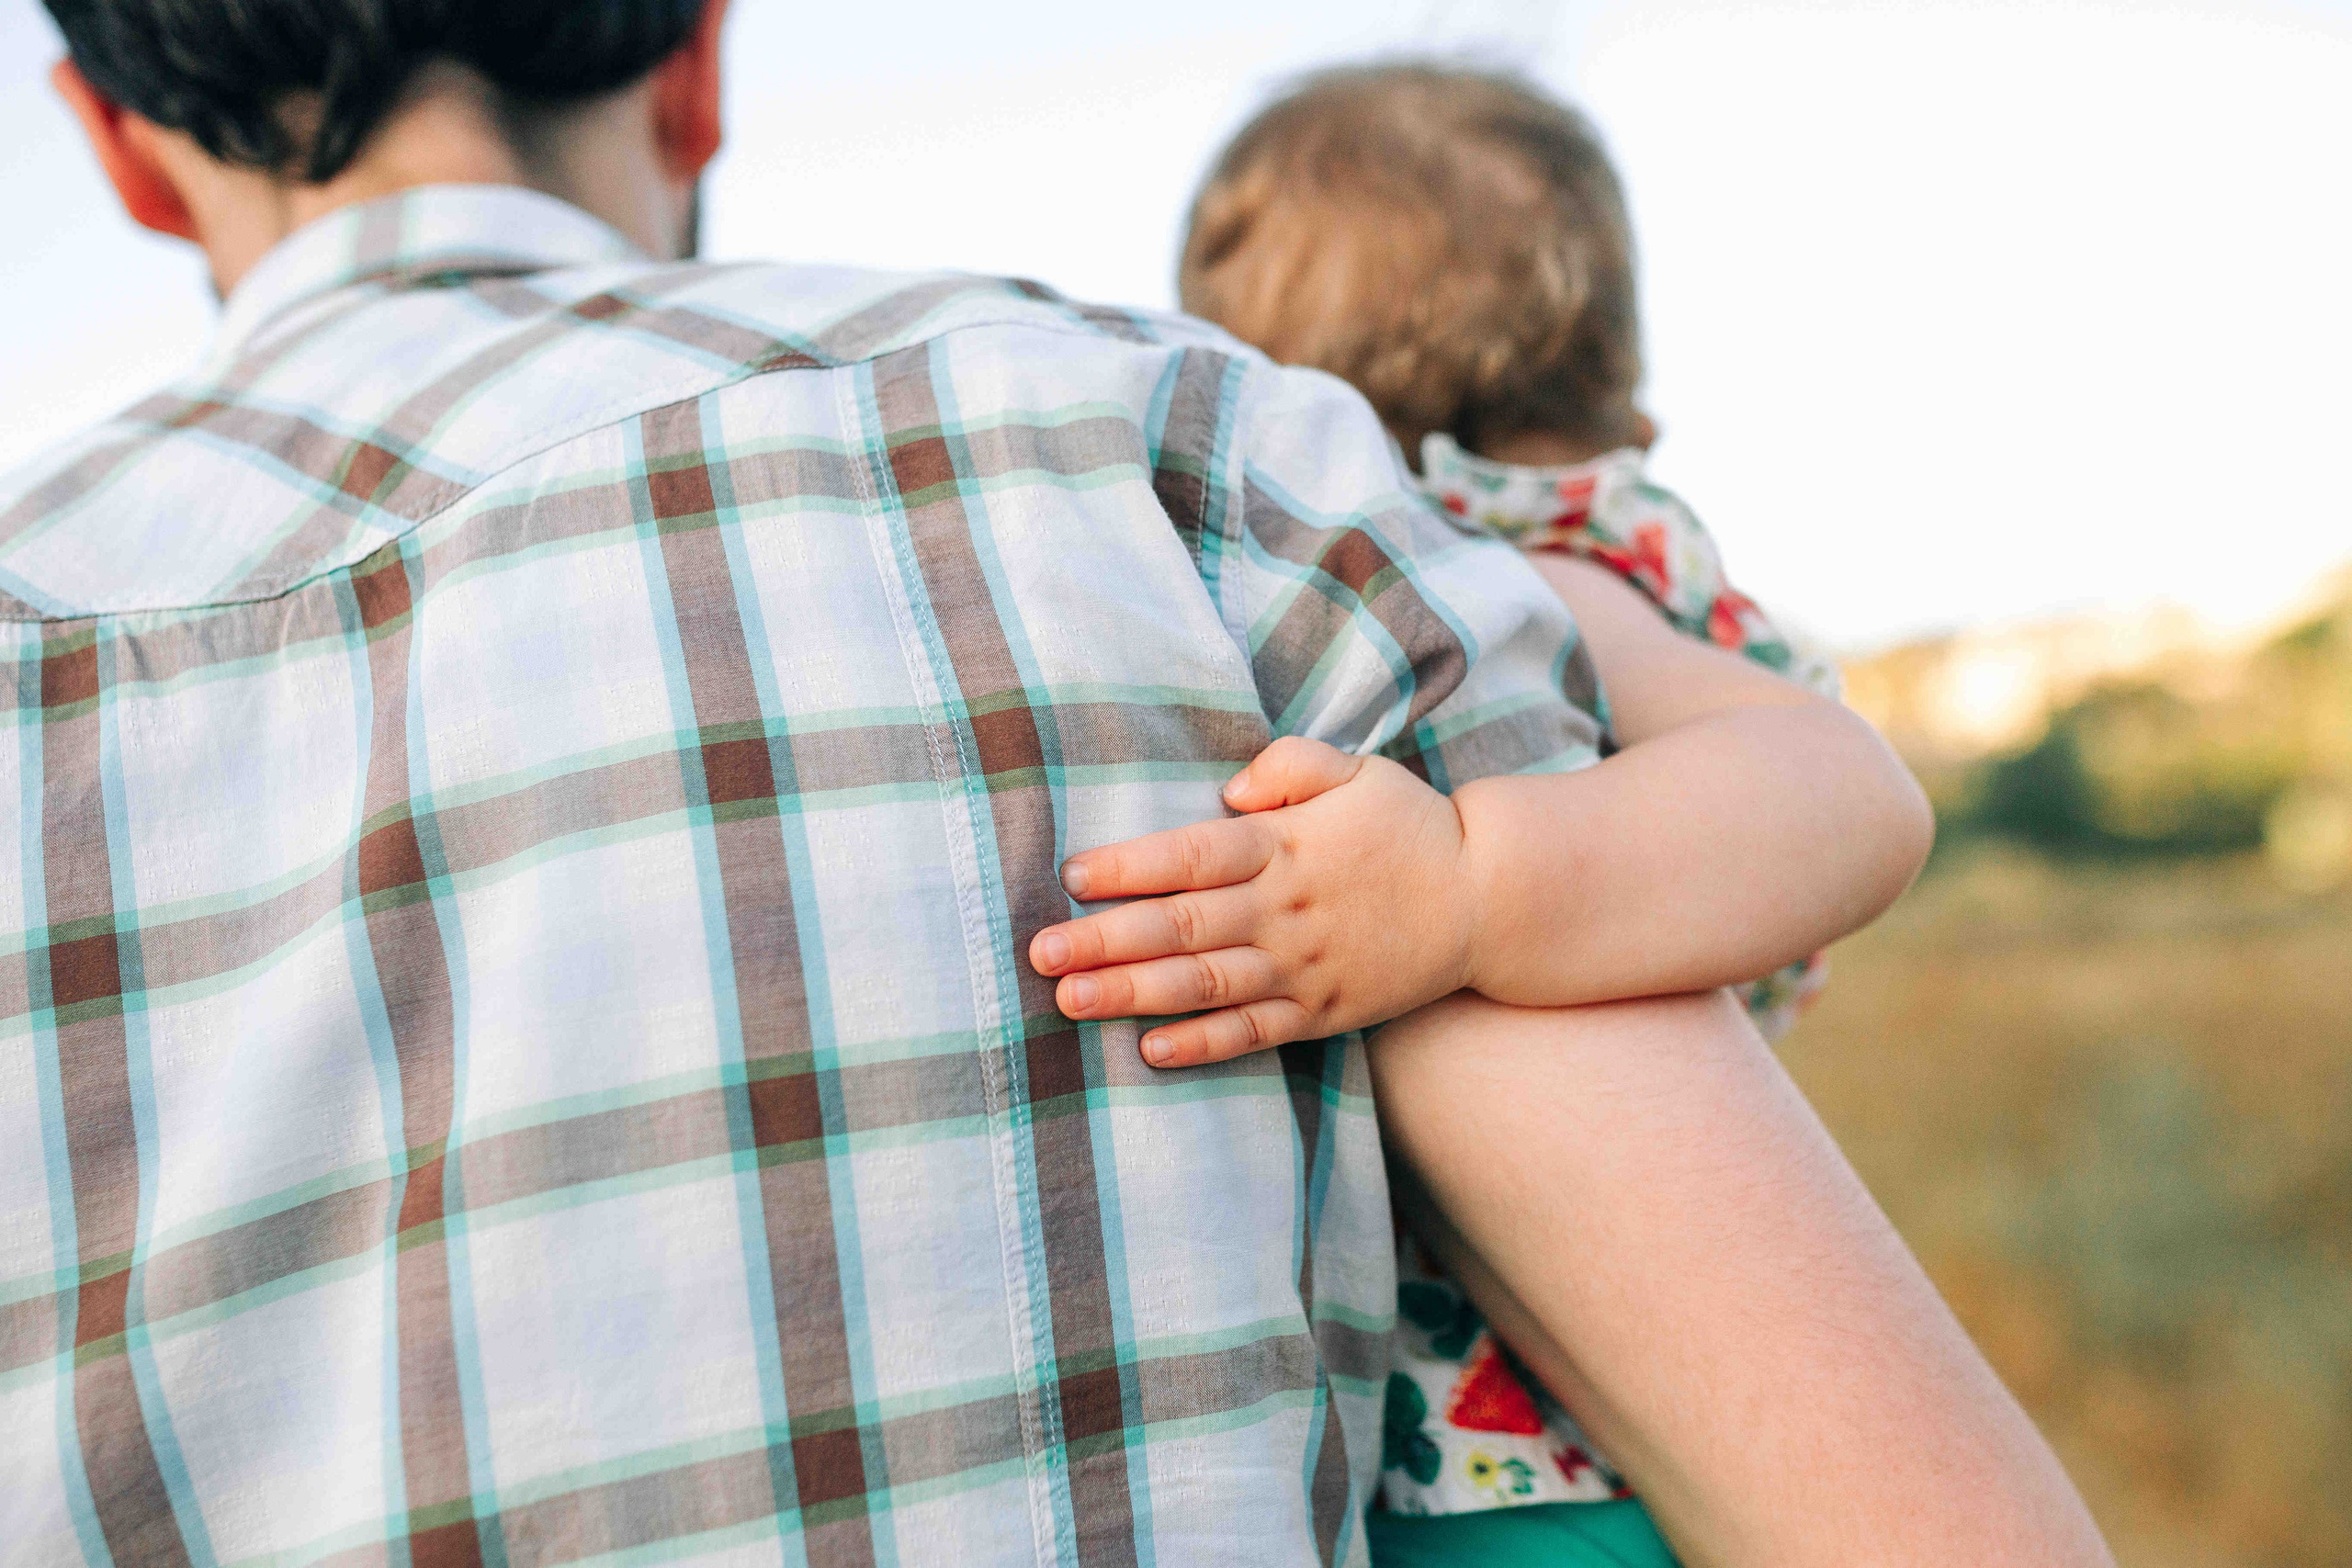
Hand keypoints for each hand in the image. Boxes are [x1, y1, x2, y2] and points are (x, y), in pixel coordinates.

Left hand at [1027, 737, 1480, 1067]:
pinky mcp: (1323, 1012)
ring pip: (1204, 985)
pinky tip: (1149, 1050)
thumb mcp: (1355, 770)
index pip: (1190, 856)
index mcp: (1284, 846)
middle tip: (1038, 952)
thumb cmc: (1408, 826)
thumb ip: (1288, 767)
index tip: (1072, 877)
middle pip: (1181, 927)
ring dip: (1131, 994)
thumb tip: (1229, 792)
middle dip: (1103, 940)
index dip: (1129, 868)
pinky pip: (1253, 1034)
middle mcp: (1286, 910)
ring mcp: (1304, 968)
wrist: (1489, 898)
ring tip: (1069, 1001)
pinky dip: (1202, 1045)